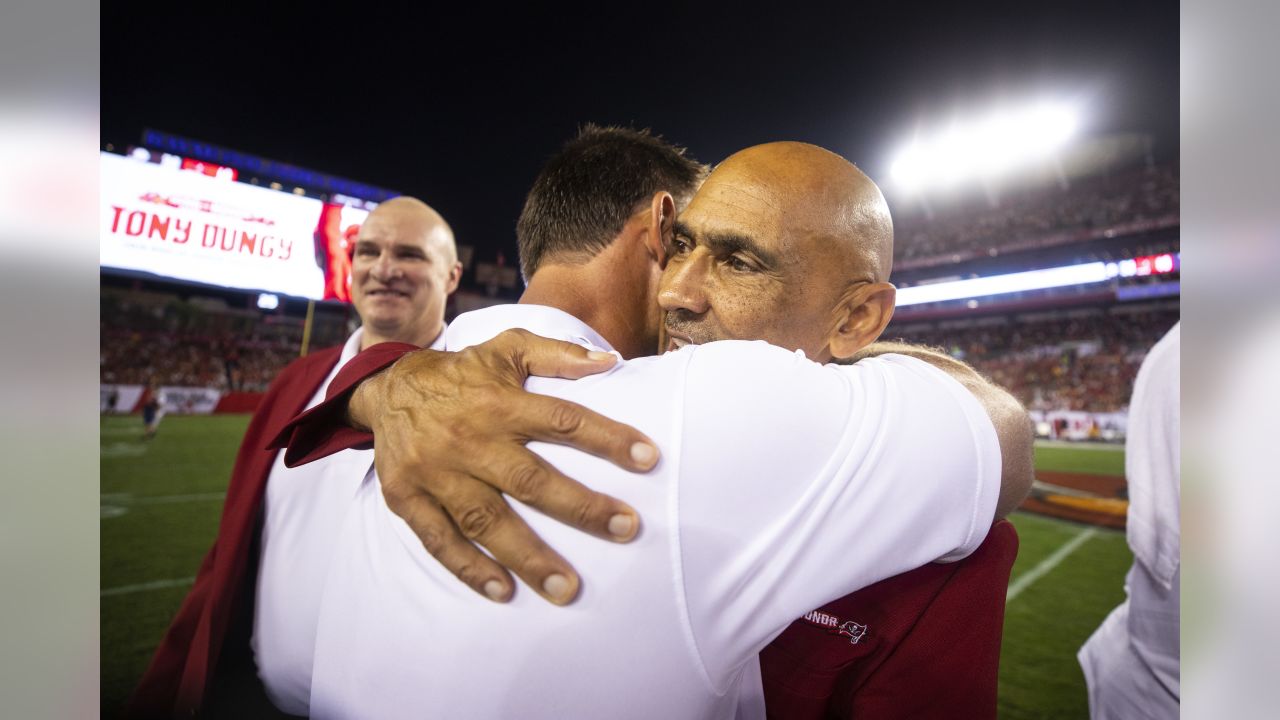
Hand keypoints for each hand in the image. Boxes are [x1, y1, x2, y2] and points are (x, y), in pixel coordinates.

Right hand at [349, 328, 658, 604]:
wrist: (386, 389)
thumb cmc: (462, 374)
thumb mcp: (507, 348)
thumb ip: (558, 354)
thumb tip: (610, 361)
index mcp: (499, 403)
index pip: (563, 421)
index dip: (607, 438)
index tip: (648, 459)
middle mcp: (469, 439)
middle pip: (530, 480)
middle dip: (581, 507)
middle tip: (625, 529)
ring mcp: (436, 473)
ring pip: (487, 520)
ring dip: (529, 556)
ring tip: (567, 588)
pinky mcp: (408, 498)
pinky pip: (439, 539)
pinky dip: (469, 568)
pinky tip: (503, 591)